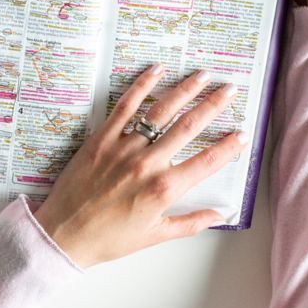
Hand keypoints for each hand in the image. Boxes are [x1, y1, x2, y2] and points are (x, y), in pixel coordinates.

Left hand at [34, 66, 246, 268]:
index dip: (229, 146)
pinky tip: (157, 70)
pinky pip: (125, 106)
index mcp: (164, 189)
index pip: (207, 162)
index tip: (243, 132)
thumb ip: (191, 223)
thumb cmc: (110, 238)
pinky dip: (142, 85)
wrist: (65, 233)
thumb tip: (220, 213)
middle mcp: (148, 164)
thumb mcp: (155, 235)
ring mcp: (125, 147)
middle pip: (188, 127)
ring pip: (161, 111)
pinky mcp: (103, 137)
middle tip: (230, 89)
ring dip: (185, 90)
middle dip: (213, 105)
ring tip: (203, 75)